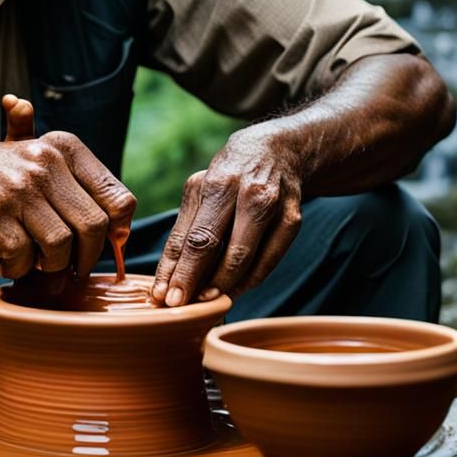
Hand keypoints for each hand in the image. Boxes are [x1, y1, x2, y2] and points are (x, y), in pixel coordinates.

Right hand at [0, 96, 135, 279]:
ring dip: (50, 265)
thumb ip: (80, 182)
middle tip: (72, 267)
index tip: (103, 243)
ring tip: (35, 261)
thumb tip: (123, 229)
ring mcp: (19, 191)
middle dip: (86, 258)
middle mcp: (45, 164)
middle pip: (94, 229)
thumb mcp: (37, 156)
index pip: (118, 198)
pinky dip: (18, 268)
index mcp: (64, 149)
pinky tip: (7, 259)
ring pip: (61, 247)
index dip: (117, 230)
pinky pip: (23, 259)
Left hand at [152, 126, 302, 305]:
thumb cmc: (229, 176)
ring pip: (243, 259)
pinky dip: (248, 281)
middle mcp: (244, 192)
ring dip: (221, 286)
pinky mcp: (293, 220)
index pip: (190, 235)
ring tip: (204, 303)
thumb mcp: (202, 189)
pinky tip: (233, 290)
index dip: (176, 269)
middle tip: (179, 306)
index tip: (162, 295)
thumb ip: (186, 229)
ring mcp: (272, 206)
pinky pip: (268, 262)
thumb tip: (167, 275)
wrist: (278, 150)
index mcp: (215, 183)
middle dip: (193, 281)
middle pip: (214, 246)